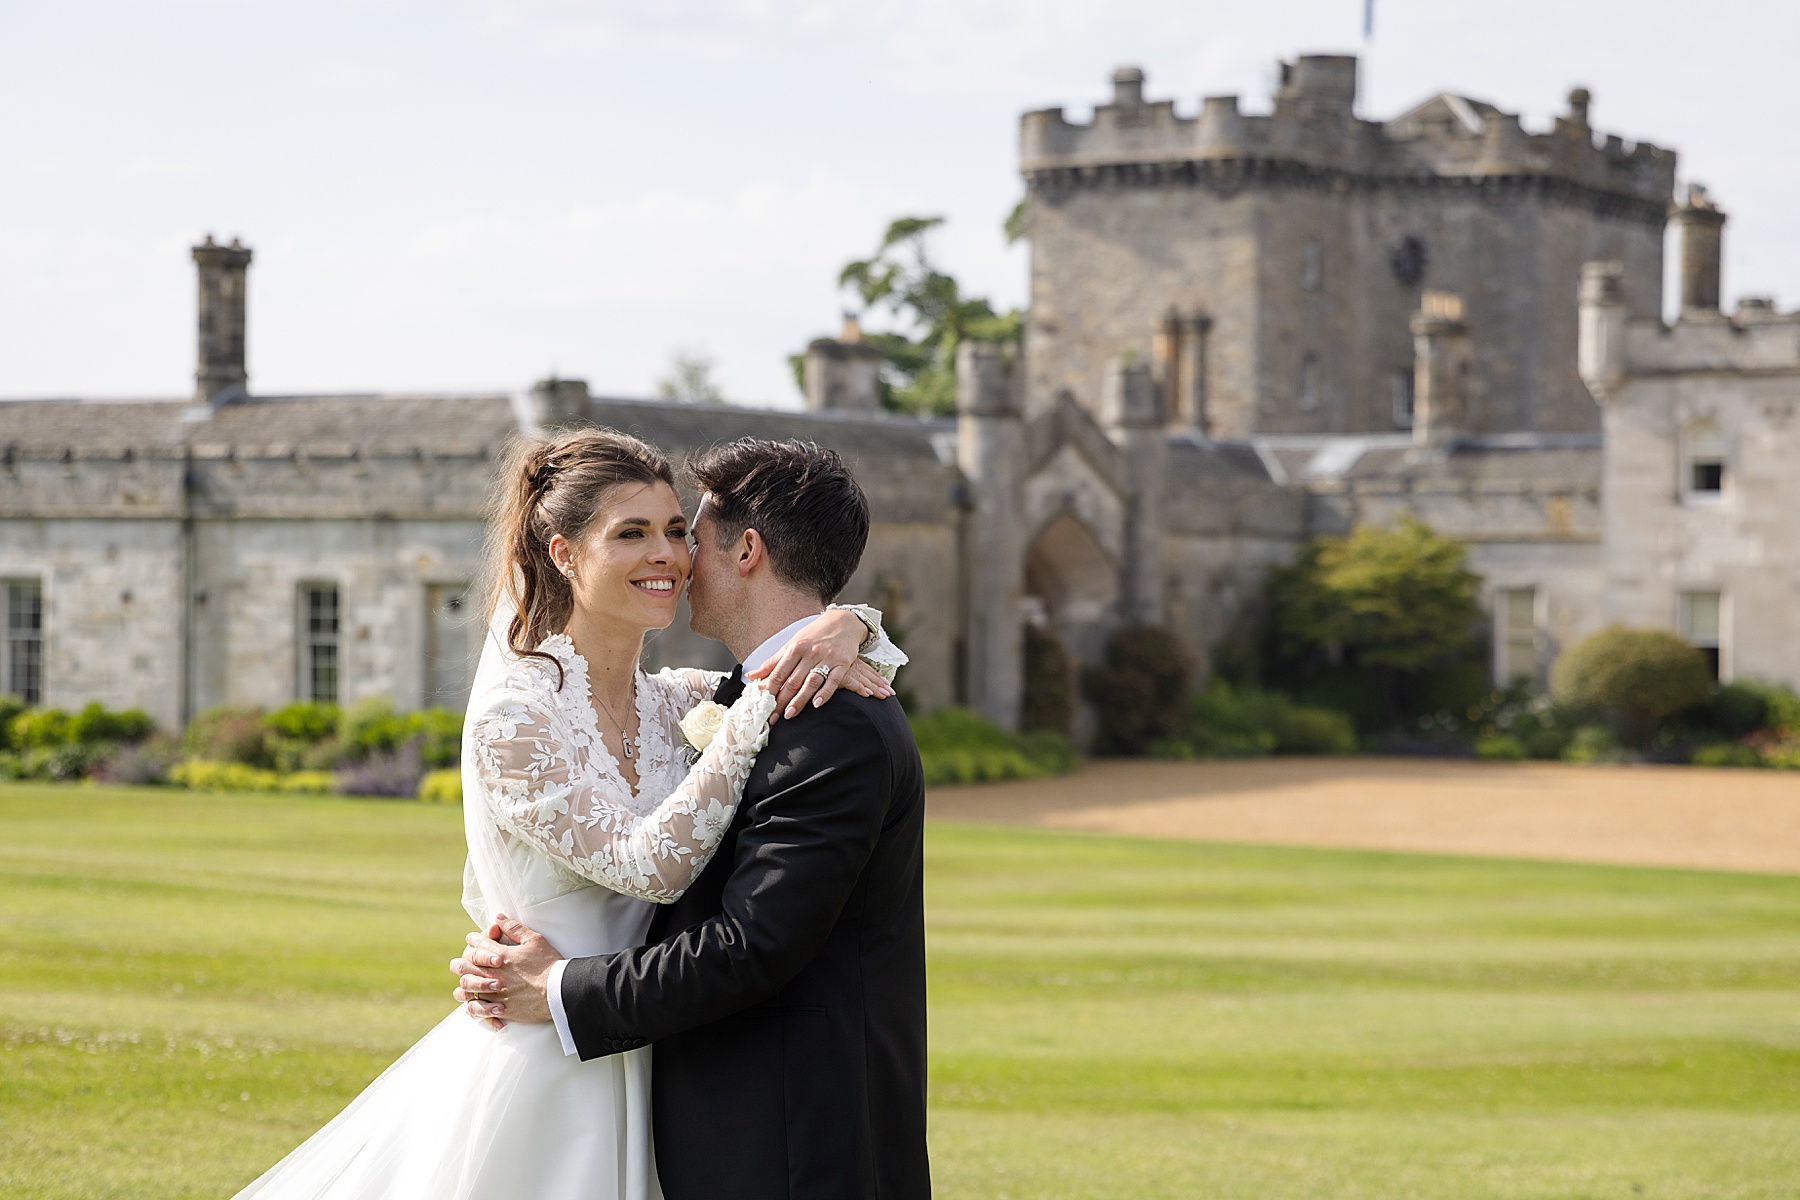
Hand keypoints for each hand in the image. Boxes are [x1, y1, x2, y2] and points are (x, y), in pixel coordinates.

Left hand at [449, 914, 562, 1029]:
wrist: (559, 992)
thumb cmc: (549, 965)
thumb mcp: (535, 940)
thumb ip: (514, 928)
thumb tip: (498, 918)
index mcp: (501, 956)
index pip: (478, 944)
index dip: (473, 939)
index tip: (472, 939)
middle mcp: (494, 974)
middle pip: (466, 967)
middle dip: (461, 962)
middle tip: (461, 961)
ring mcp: (495, 993)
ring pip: (466, 989)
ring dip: (464, 984)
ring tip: (465, 984)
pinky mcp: (500, 1009)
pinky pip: (477, 1009)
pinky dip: (473, 1006)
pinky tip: (474, 1003)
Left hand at [749, 609, 893, 718]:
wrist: (843, 621)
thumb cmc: (815, 634)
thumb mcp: (792, 644)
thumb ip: (773, 662)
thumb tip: (752, 676)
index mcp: (795, 648)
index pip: (778, 673)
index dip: (769, 691)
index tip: (762, 707)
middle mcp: (810, 653)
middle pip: (792, 681)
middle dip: (781, 701)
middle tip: (773, 718)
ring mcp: (827, 657)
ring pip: (810, 682)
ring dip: (799, 700)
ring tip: (789, 715)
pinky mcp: (843, 663)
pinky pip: (833, 680)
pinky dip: (825, 693)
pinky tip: (817, 704)